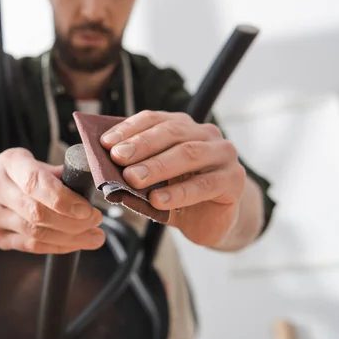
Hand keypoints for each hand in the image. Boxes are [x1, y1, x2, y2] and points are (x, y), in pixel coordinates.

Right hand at [0, 148, 104, 253]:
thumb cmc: (11, 177)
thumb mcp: (30, 163)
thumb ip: (57, 174)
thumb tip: (90, 184)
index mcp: (9, 163)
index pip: (36, 183)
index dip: (65, 200)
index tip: (88, 209)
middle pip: (38, 213)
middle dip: (74, 221)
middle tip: (97, 221)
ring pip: (35, 233)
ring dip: (71, 238)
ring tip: (94, 236)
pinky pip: (30, 247)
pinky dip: (58, 246)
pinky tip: (75, 243)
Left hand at [100, 110, 245, 246]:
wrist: (211, 220)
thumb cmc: (177, 193)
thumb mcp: (153, 179)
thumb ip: (135, 169)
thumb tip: (104, 168)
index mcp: (182, 126)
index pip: (154, 119)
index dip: (129, 128)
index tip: (105, 143)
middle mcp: (205, 134)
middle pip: (171, 132)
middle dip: (141, 144)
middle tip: (117, 157)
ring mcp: (222, 155)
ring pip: (188, 154)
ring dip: (157, 166)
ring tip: (133, 178)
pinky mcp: (233, 180)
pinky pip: (204, 184)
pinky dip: (178, 192)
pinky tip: (158, 200)